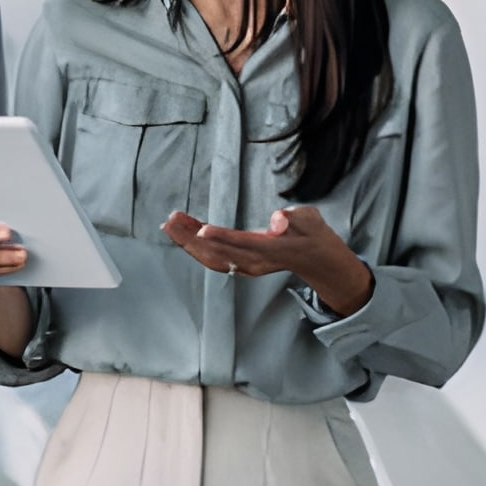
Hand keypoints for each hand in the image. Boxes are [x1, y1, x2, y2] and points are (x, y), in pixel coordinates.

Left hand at [162, 206, 374, 318]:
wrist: (315, 259)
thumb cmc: (311, 233)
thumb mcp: (311, 219)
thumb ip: (295, 217)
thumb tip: (279, 219)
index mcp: (273, 249)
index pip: (245, 242)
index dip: (222, 237)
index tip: (202, 229)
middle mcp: (256, 262)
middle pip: (220, 253)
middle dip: (193, 238)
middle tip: (171, 220)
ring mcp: (247, 267)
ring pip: (212, 258)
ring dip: (188, 243)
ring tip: (170, 223)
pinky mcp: (240, 266)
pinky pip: (213, 259)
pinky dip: (195, 248)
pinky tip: (182, 232)